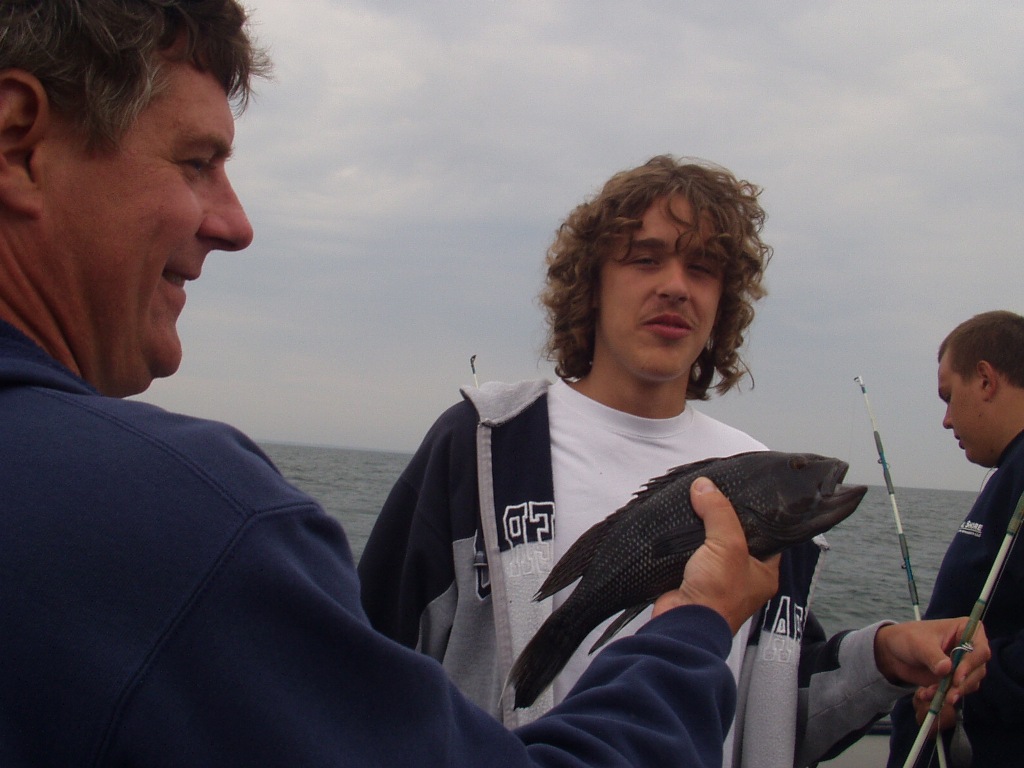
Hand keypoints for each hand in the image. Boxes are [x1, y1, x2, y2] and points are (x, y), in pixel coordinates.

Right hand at [653, 477, 779, 632]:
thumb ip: (719, 512)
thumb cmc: (717, 595)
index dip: (757, 515)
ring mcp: (717, 580)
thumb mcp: (727, 545)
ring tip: (695, 503)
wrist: (683, 624)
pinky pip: (690, 554)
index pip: (768, 536)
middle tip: (716, 494)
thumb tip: (704, 486)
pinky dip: (684, 542)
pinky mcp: (693, 580)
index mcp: (764, 572)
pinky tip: (679, 525)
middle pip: (736, 537)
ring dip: (701, 530)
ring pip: (711, 545)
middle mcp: (743, 577)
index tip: (745, 494)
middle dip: (723, 519)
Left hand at [874, 619, 989, 713]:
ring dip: (953, 692)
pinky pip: (958, 691)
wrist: (893, 653)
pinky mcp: (956, 678)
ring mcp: (964, 664)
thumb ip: (933, 656)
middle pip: (978, 669)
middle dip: (963, 684)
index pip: (980, 649)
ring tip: (930, 694)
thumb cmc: (907, 638)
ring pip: (971, 683)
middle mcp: (970, 647)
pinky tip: (926, 694)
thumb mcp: (918, 645)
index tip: (957, 678)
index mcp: (964, 629)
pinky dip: (944, 695)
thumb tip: (947, 669)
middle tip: (949, 695)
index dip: (971, 664)